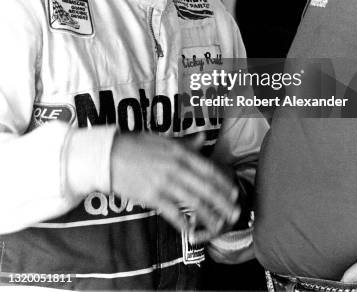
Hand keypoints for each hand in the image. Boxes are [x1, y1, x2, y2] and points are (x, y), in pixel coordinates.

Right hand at [111, 132, 239, 242]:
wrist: (108, 155)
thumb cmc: (136, 145)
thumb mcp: (163, 140)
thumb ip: (185, 142)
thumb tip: (203, 136)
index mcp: (180, 152)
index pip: (209, 170)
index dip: (224, 183)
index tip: (235, 193)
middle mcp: (176, 167)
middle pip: (206, 188)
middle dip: (223, 203)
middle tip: (235, 214)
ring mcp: (164, 183)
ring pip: (193, 202)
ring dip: (209, 216)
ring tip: (219, 226)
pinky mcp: (152, 197)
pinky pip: (172, 213)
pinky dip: (183, 223)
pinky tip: (191, 231)